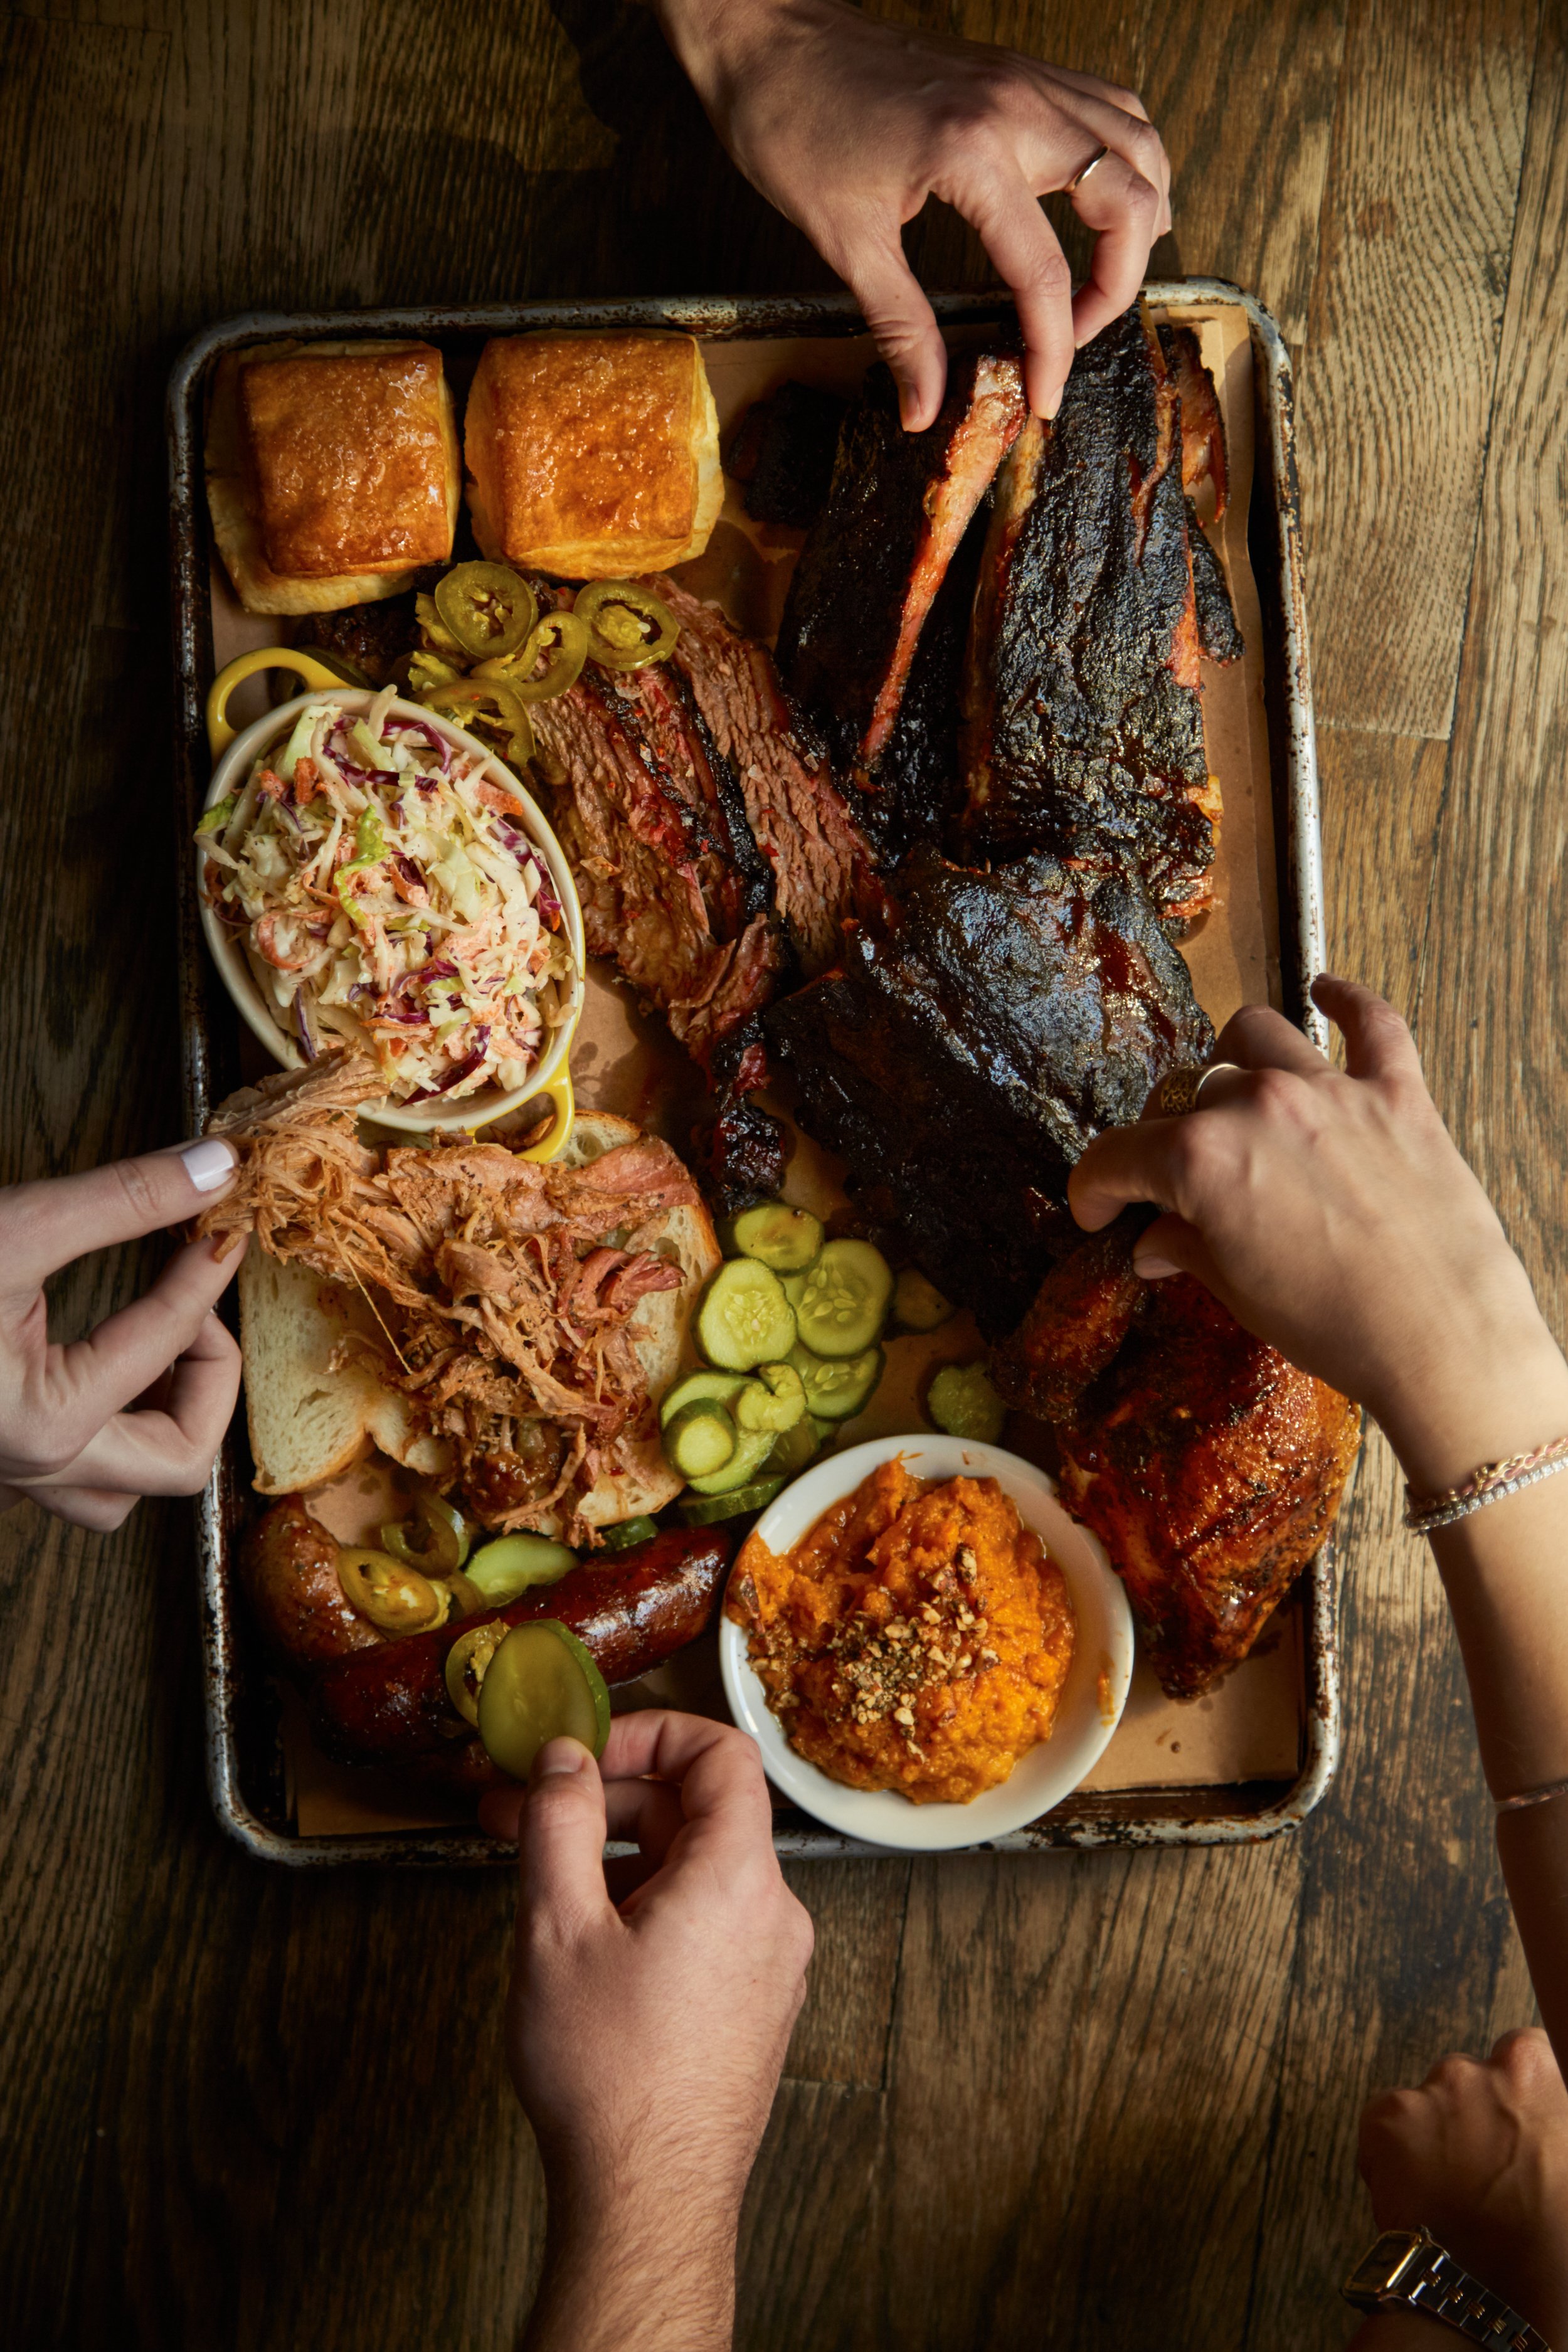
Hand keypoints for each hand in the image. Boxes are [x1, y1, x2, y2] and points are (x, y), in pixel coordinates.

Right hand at [0, 1137, 242, 1530]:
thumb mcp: (12, 1228)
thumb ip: (120, 1201)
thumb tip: (213, 1166)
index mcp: (44, 1422)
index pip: (171, 1342)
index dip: (206, 1271)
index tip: (220, 1223)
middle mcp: (31, 1465)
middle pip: (179, 1461)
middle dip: (211, 1380)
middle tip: (199, 1308)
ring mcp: (7, 1472)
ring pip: (122, 1491)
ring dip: (162, 1421)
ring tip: (161, 1342)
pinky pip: (70, 1480)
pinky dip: (105, 1432)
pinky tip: (98, 1368)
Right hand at [480, 1712, 812, 2351]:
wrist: (649, 2201)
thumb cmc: (607, 2074)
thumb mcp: (557, 1927)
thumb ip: (559, 1822)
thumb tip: (563, 1757)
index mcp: (740, 1877)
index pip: (722, 1753)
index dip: (652, 1733)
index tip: (584, 1755)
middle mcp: (774, 1914)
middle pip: (701, 1813)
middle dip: (609, 1803)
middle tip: (524, 1816)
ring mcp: (772, 1967)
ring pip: (699, 1873)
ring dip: (624, 1857)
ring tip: (544, 1884)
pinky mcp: (756, 2010)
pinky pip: (709, 1924)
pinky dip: (650, 1907)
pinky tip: (589, 1942)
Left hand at [654, 0, 1170, 425]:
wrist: (768, 39)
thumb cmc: (793, 125)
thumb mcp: (843, 241)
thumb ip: (900, 328)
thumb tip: (924, 408)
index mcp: (971, 152)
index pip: (1045, 272)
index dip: (1053, 350)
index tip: (1042, 400)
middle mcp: (1017, 106)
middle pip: (1127, 199)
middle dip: (1119, 284)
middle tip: (1076, 337)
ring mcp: (1025, 79)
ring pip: (1136, 144)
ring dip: (1140, 218)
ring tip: (1108, 279)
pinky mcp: (1019, 70)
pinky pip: (1110, 109)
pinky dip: (1126, 161)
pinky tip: (1106, 203)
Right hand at [1067, 976, 1567, 1492]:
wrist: (1443, 1340)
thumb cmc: (1335, 1326)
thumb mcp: (1239, 1293)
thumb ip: (1188, 1250)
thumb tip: (1156, 1245)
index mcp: (1201, 1158)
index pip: (1118, 1155)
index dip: (1096, 1188)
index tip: (1098, 1210)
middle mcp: (1258, 1105)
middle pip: (1186, 1093)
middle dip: (1165, 1136)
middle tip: (1175, 1181)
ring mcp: (1331, 1091)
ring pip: (1256, 1036)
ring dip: (1234, 1061)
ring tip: (1234, 1095)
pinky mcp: (1398, 1095)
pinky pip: (1372, 1023)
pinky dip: (1347, 1001)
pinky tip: (1328, 990)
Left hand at [1357, 2028, 1567, 2344]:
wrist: (1487, 2298)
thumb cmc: (1543, 2250)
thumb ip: (1551, 2130)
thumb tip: (1538, 2138)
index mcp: (1535, 2076)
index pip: (1527, 2052)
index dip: (1521, 2093)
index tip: (1519, 2121)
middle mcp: (1480, 2073)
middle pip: (1473, 2078)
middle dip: (1477, 2114)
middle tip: (1486, 2170)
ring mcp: (1430, 2092)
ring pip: (1429, 2102)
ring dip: (1437, 2133)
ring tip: (1451, 2191)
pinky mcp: (1387, 2117)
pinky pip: (1387, 2121)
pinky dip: (1394, 2151)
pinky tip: (1417, 2194)